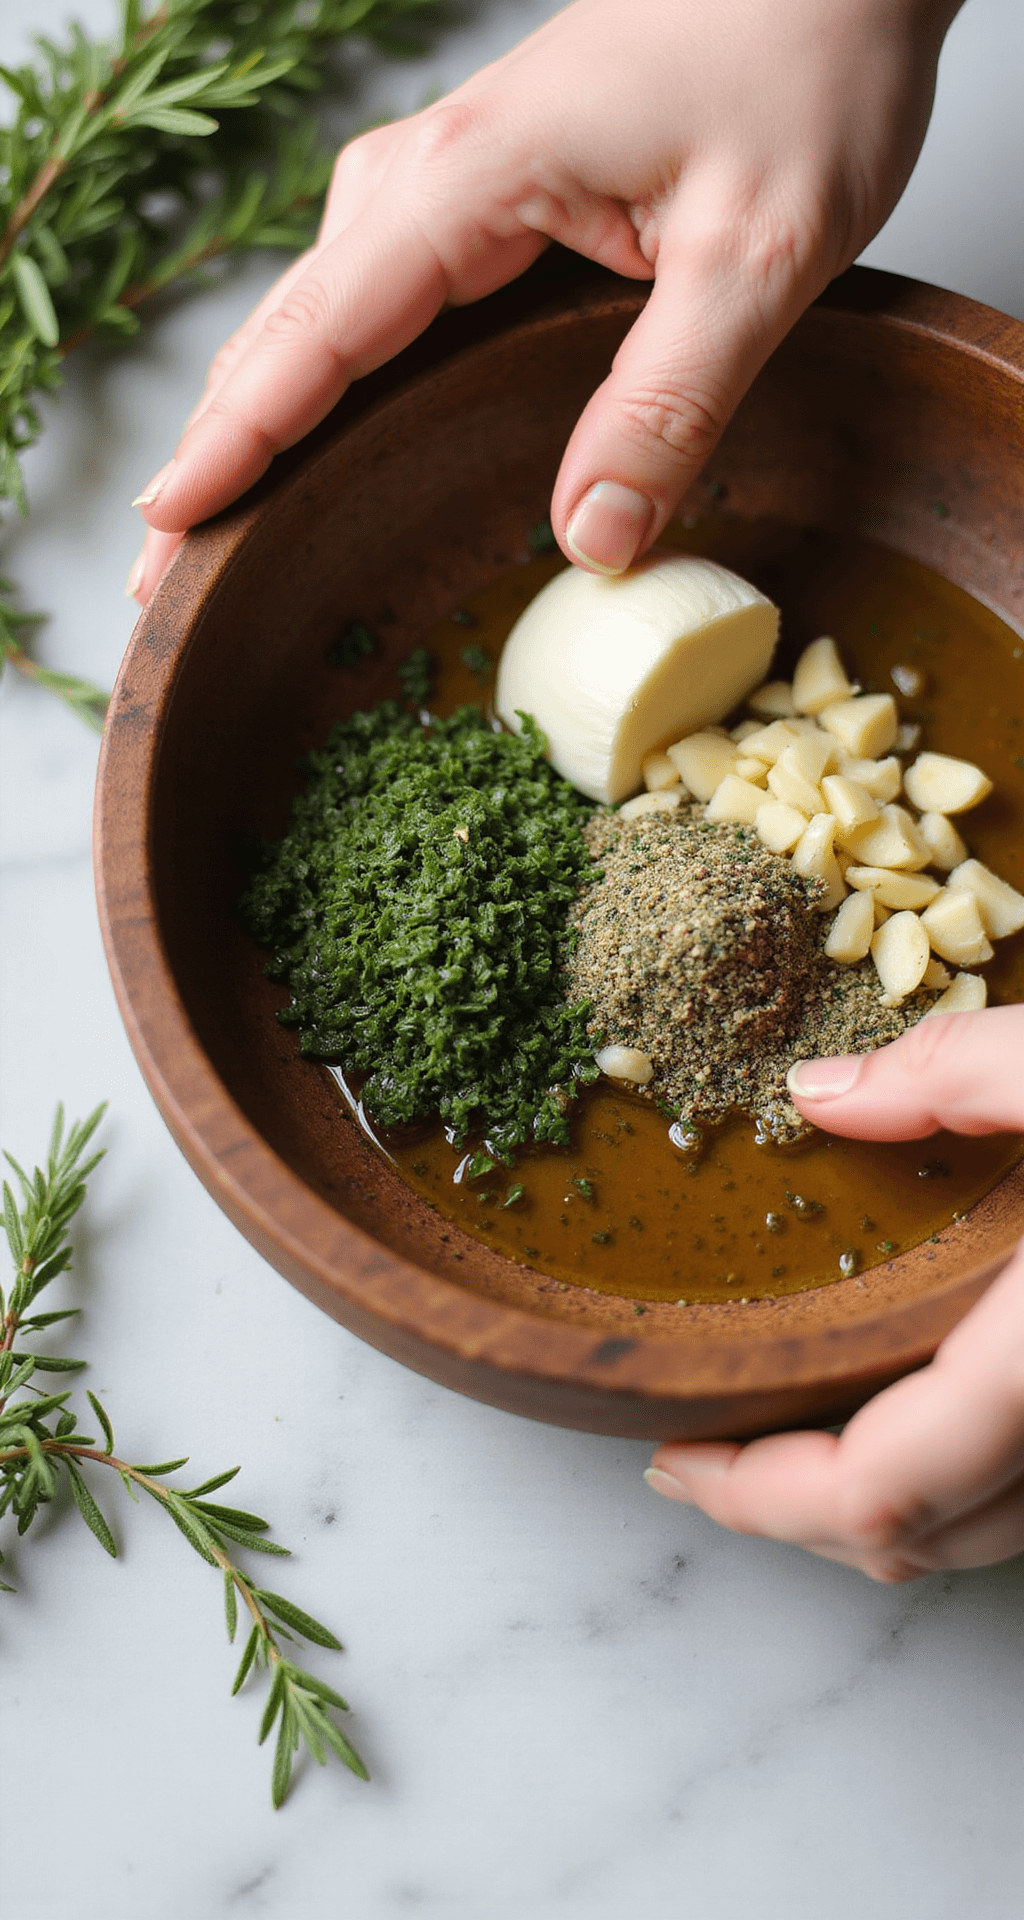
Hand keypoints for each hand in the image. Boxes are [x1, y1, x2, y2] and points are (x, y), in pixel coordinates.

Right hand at [128, 0, 961, 601]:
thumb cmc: (804, 65)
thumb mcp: (760, 252)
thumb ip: (672, 401)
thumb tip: (593, 540)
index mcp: (474, 177)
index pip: (320, 332)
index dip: (240, 440)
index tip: (171, 525)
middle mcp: (429, 174)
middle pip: (285, 332)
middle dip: (219, 455)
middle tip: (170, 582)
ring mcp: (444, 181)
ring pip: (315, 319)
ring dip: (257, 425)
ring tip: (213, 533)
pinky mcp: (478, 197)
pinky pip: (366, 305)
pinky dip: (318, 382)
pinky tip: (310, 445)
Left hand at [645, 1007, 1023, 1581]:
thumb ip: (955, 1075)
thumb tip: (815, 1095)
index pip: (878, 1491)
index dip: (756, 1498)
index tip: (668, 1457)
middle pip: (912, 1539)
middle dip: (787, 1514)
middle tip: (693, 1456)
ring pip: (974, 1537)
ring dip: (862, 1509)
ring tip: (772, 1436)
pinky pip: (1018, 1498)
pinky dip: (939, 1482)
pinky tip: (894, 1404)